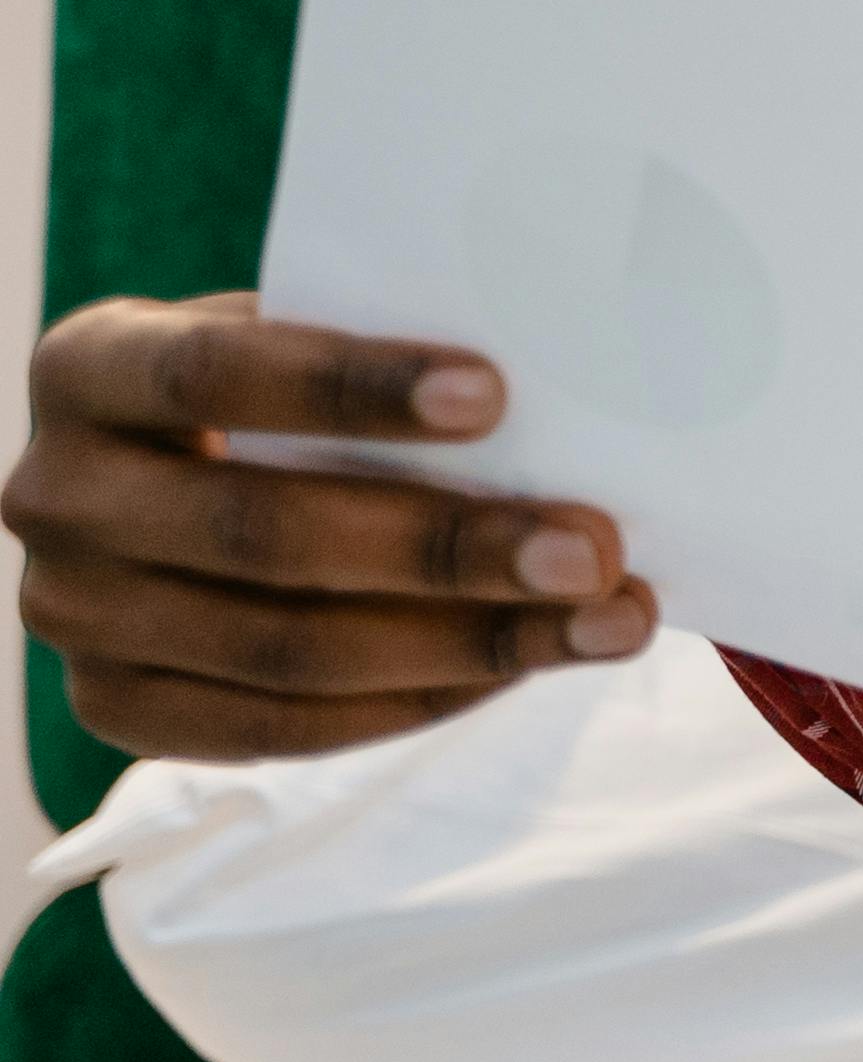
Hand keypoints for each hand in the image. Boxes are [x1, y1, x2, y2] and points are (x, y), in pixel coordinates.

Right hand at [10, 294, 652, 759]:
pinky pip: (280, 727)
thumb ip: (378, 347)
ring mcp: (72, 614)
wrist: (163, 473)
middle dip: (449, 548)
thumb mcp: (295, 333)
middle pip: (264, 535)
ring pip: (286, 651)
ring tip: (607, 621)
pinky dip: (417, 701)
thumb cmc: (272, 383)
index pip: (216, 372)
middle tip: (595, 550)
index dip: (350, 385)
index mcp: (88, 368)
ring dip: (468, 644)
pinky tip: (525, 667)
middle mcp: (56, 494)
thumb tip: (562, 385)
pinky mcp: (112, 707)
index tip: (495, 393)